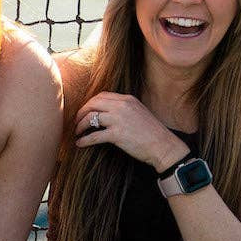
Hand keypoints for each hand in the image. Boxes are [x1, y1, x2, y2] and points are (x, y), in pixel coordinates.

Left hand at [74, 92, 190, 169]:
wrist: (163, 145)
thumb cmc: (152, 132)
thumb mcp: (139, 112)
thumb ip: (124, 109)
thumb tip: (108, 112)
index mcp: (127, 99)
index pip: (102, 96)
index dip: (90, 103)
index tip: (85, 111)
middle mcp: (122, 106)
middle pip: (93, 103)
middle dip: (81, 112)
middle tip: (76, 121)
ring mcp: (118, 120)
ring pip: (91, 118)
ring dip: (80, 126)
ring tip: (77, 132)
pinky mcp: (116, 135)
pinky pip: (94, 136)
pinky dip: (84, 140)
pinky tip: (80, 144)